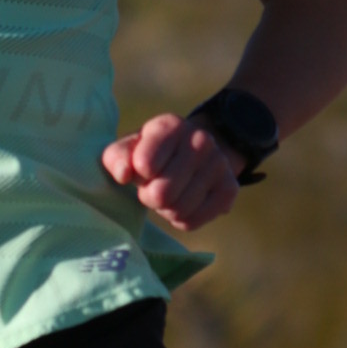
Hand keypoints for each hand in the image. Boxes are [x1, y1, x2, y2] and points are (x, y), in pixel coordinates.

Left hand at [101, 111, 240, 232]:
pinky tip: (185, 203)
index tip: (143, 171)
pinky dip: (182, 219)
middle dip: (151, 197)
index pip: (144, 165)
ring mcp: (219, 163)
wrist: (195, 154)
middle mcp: (200, 140)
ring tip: (171, 194)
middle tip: (154, 188)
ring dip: (167, 209)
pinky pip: (193, 221)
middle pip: (161, 194)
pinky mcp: (229, 188)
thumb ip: (117, 158)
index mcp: (170, 126)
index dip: (138, 176)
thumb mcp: (129, 149)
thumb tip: (124, 174)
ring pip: (178, 210)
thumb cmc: (151, 154)